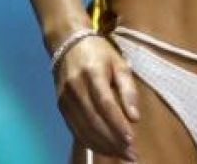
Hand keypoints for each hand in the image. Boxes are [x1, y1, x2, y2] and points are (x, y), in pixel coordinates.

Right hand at [54, 35, 141, 161]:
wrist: (67, 44)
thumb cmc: (99, 53)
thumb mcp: (119, 64)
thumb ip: (128, 89)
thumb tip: (135, 118)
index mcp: (92, 74)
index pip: (105, 104)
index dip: (117, 124)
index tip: (131, 140)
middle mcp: (75, 88)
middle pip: (94, 121)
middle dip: (113, 141)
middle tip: (130, 155)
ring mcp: (65, 99)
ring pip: (84, 129)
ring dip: (103, 146)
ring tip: (121, 155)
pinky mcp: (61, 107)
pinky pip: (75, 130)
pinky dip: (90, 142)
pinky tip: (104, 148)